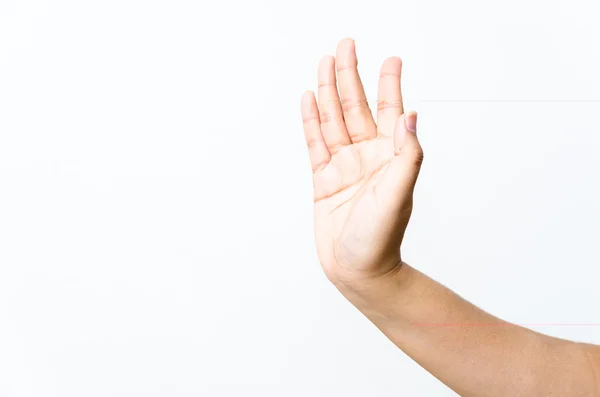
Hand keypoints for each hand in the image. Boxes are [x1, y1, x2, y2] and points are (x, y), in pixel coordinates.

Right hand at [301, 39, 423, 286]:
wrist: (357, 269)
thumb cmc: (381, 237)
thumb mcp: (398, 193)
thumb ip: (406, 153)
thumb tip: (412, 115)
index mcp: (389, 156)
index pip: (390, 111)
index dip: (389, 84)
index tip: (391, 59)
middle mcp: (367, 156)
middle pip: (355, 107)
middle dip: (350, 75)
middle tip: (345, 45)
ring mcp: (344, 166)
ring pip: (333, 120)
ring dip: (328, 91)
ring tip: (324, 64)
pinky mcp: (323, 178)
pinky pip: (315, 143)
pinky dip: (311, 121)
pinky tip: (310, 99)